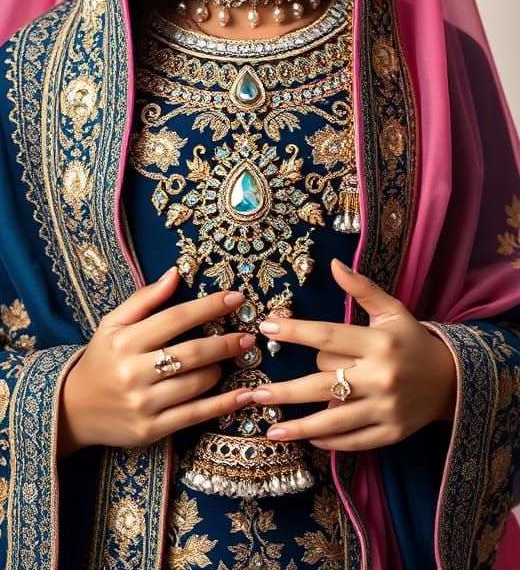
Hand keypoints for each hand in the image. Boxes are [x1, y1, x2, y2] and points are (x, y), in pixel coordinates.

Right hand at [57, 266, 253, 456]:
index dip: (209, 307)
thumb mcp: (112, 323)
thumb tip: (176, 272)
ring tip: (231, 362)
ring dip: (220, 370)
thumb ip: (145, 298)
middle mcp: (133, 372)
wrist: (72, 409)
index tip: (235, 298)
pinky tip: (245, 395)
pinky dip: (224, 404)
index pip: (175, 318)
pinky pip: (195, 415)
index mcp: (125, 341)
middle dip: (225, 343)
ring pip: (196, 384)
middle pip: (191, 353)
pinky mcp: (150, 430)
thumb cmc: (100, 359)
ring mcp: (143, 404)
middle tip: (248, 336)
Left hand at [244, 258, 456, 451]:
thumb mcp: (392, 310)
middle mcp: (380, 376)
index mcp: (378, 342)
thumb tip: (333, 264)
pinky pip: (353, 440)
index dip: (295, 331)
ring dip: (299, 427)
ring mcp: (386, 408)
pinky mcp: (391, 433)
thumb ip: (362, 289)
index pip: (328, 336)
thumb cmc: (412, 340)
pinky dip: (330, 442)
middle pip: (323, 384)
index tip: (267, 327)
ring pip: (333, 420)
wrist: (452, 380)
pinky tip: (308, 439)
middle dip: (285, 391)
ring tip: (270, 429)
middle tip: (253, 393)